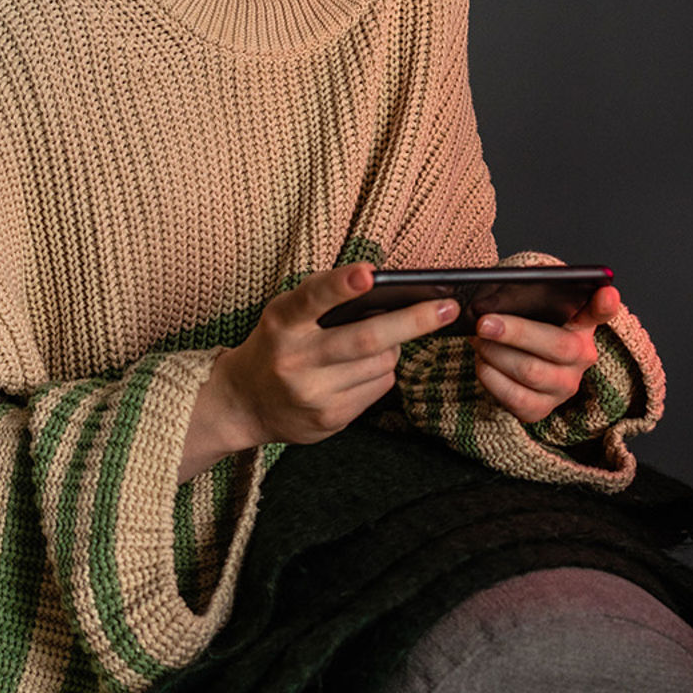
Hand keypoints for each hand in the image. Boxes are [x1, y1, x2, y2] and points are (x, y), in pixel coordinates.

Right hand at [180, 264, 457, 479]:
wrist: (244, 403)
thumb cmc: (277, 344)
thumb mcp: (286, 315)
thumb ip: (324, 300)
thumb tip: (385, 291)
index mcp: (282, 323)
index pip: (311, 299)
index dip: (341, 285)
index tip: (369, 273)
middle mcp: (295, 359)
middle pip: (365, 339)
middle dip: (412, 322)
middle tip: (448, 308)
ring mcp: (313, 394)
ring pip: (381, 364)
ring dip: (395, 348)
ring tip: (385, 340)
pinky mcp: (329, 419)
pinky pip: (379, 388)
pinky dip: (383, 371)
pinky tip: (364, 369)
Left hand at [471, 285, 622, 423]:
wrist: (510, 356)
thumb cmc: (522, 321)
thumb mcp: (530, 302)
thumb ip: (528, 291)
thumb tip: (502, 291)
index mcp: (583, 322)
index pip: (602, 310)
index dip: (605, 303)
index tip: (606, 293)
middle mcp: (583, 356)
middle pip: (557, 346)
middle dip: (516, 333)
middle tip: (484, 323)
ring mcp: (565, 386)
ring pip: (531, 372)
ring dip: (497, 354)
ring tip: (478, 340)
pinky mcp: (542, 409)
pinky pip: (516, 398)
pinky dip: (493, 378)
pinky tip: (482, 363)